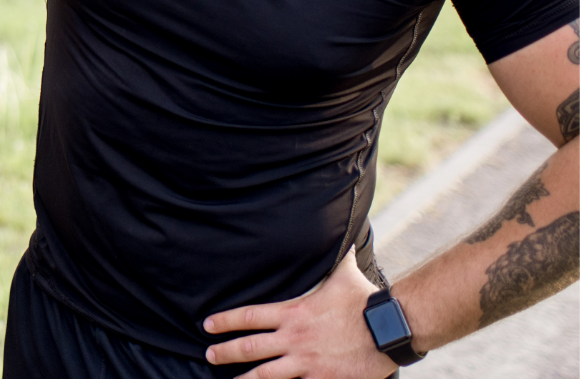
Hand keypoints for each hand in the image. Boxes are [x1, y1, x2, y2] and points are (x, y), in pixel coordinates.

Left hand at [203, 250, 400, 378]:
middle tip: (210, 355)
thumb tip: (336, 233)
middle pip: (250, 348)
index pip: (249, 316)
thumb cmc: (365, 300)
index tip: (208, 325)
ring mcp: (307, 362)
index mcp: (293, 313)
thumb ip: (333, 256)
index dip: (226, 321)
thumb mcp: (342, 273)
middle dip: (226, 352)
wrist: (390, 329)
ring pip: (267, 375)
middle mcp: (295, 338)